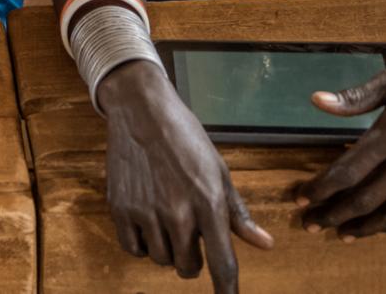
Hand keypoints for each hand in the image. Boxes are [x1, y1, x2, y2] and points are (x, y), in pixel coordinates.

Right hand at [96, 63, 272, 292]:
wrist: (141, 110)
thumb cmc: (186, 138)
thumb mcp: (219, 170)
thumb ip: (238, 213)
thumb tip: (264, 244)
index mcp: (209, 203)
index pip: (223, 263)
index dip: (227, 291)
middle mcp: (177, 212)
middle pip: (189, 268)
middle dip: (194, 260)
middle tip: (191, 233)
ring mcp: (145, 211)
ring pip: (161, 260)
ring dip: (168, 250)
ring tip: (167, 220)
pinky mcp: (120, 208)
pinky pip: (134, 249)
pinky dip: (142, 244)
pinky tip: (147, 223)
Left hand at [295, 46, 385, 239]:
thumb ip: (354, 97)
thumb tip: (317, 101)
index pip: (349, 170)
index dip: (322, 189)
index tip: (302, 199)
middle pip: (367, 199)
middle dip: (335, 214)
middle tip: (312, 224)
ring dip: (365, 227)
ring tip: (342, 233)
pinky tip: (383, 226)